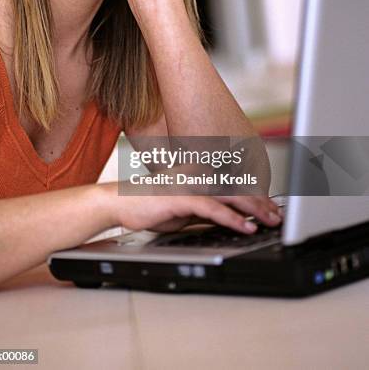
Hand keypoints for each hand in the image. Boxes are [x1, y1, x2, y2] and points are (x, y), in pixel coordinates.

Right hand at [110, 190, 281, 233]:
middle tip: (280, 216)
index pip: (234, 185)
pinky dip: (233, 218)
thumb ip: (207, 212)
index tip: (273, 208)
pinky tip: (247, 226)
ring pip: (231, 196)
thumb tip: (230, 220)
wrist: (121, 202)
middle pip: (238, 188)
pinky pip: (214, 208)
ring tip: (272, 221)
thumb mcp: (185, 211)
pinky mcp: (183, 197)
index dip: (256, 197)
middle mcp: (199, 175)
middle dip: (262, 203)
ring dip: (255, 210)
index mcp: (200, 175)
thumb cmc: (150, 206)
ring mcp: (191, 184)